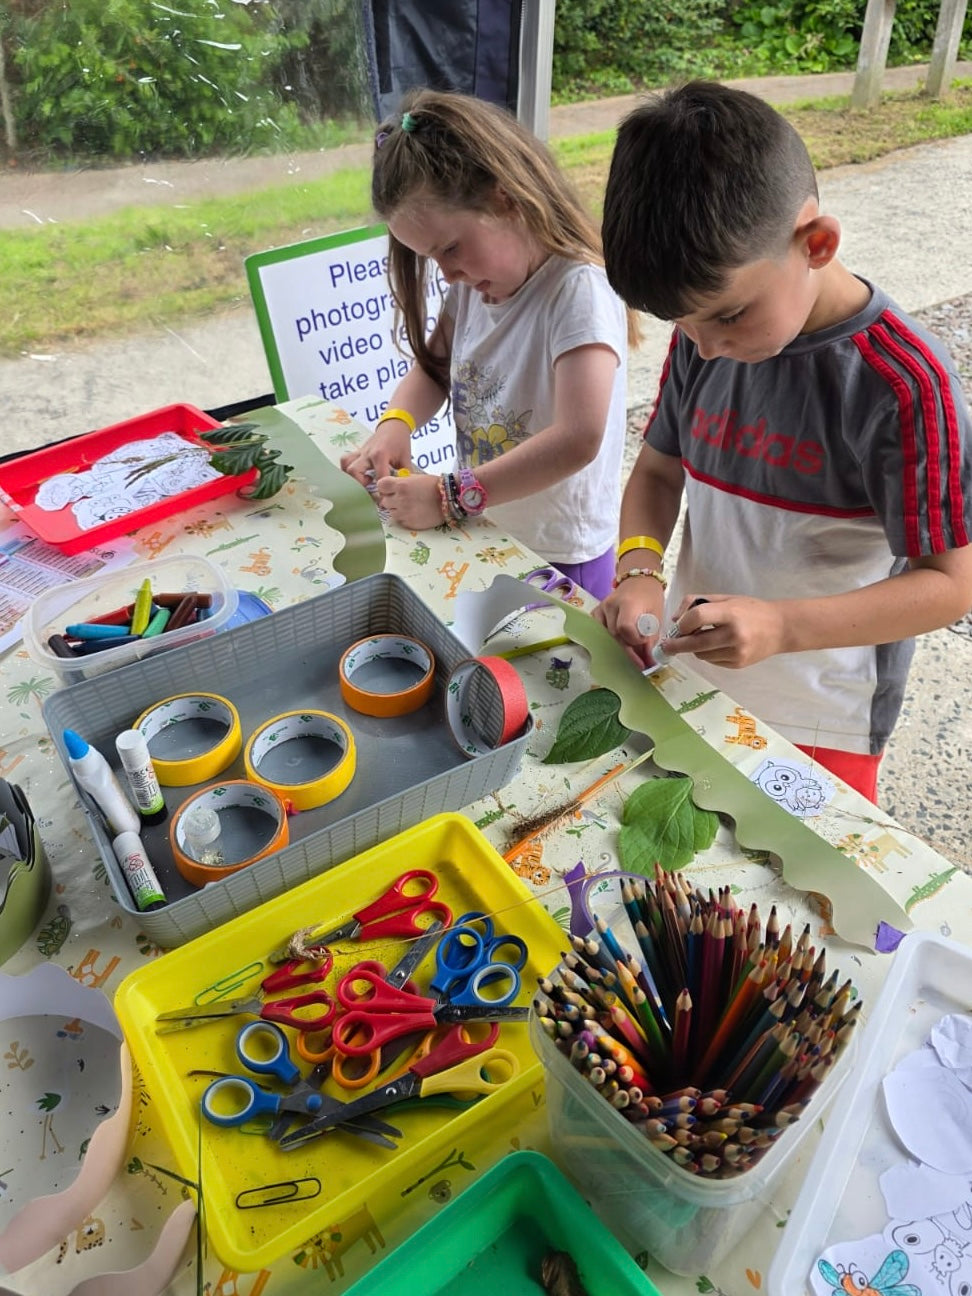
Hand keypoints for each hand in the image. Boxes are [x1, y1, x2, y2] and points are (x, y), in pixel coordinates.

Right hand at [340, 421, 412, 484]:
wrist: (393, 426)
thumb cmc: (400, 442)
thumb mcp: (406, 458)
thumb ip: (405, 475)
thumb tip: (403, 491)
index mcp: (381, 455)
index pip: (379, 478)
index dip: (382, 491)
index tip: (385, 497)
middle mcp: (367, 453)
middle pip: (354, 471)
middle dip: (360, 484)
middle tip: (370, 488)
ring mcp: (360, 452)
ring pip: (346, 465)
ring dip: (351, 476)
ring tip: (363, 481)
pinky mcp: (357, 452)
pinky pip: (345, 460)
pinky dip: (347, 469)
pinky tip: (356, 475)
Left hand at [375, 472, 442, 529]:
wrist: (449, 500)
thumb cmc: (434, 486)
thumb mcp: (415, 477)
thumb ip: (401, 482)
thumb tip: (391, 486)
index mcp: (401, 485)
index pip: (380, 485)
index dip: (385, 487)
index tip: (389, 488)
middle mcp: (400, 500)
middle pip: (384, 501)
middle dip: (391, 499)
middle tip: (401, 498)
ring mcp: (404, 513)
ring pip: (391, 512)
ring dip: (396, 509)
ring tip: (408, 506)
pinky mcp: (409, 523)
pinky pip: (400, 520)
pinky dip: (404, 517)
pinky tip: (413, 512)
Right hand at [593, 576, 666, 669]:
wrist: (639, 581)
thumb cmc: (650, 598)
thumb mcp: (656, 616)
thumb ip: (651, 638)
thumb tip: (649, 661)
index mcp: (628, 603)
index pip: (625, 628)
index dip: (634, 639)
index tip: (644, 642)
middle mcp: (611, 605)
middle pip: (615, 635)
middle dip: (628, 650)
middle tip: (641, 662)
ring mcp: (601, 608)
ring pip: (606, 635)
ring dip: (619, 646)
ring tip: (632, 654)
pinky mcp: (596, 612)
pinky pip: (598, 631)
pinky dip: (607, 639)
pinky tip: (617, 645)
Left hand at [658, 594, 786, 668]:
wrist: (781, 628)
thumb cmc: (751, 610)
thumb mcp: (727, 599)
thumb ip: (699, 603)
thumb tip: (675, 619)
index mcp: (731, 613)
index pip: (698, 617)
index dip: (683, 623)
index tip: (678, 626)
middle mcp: (734, 635)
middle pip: (695, 643)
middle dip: (676, 645)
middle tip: (666, 646)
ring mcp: (737, 652)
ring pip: (701, 654)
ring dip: (694, 648)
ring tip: (700, 639)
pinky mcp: (738, 664)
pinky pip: (712, 661)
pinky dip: (708, 654)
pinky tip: (716, 646)